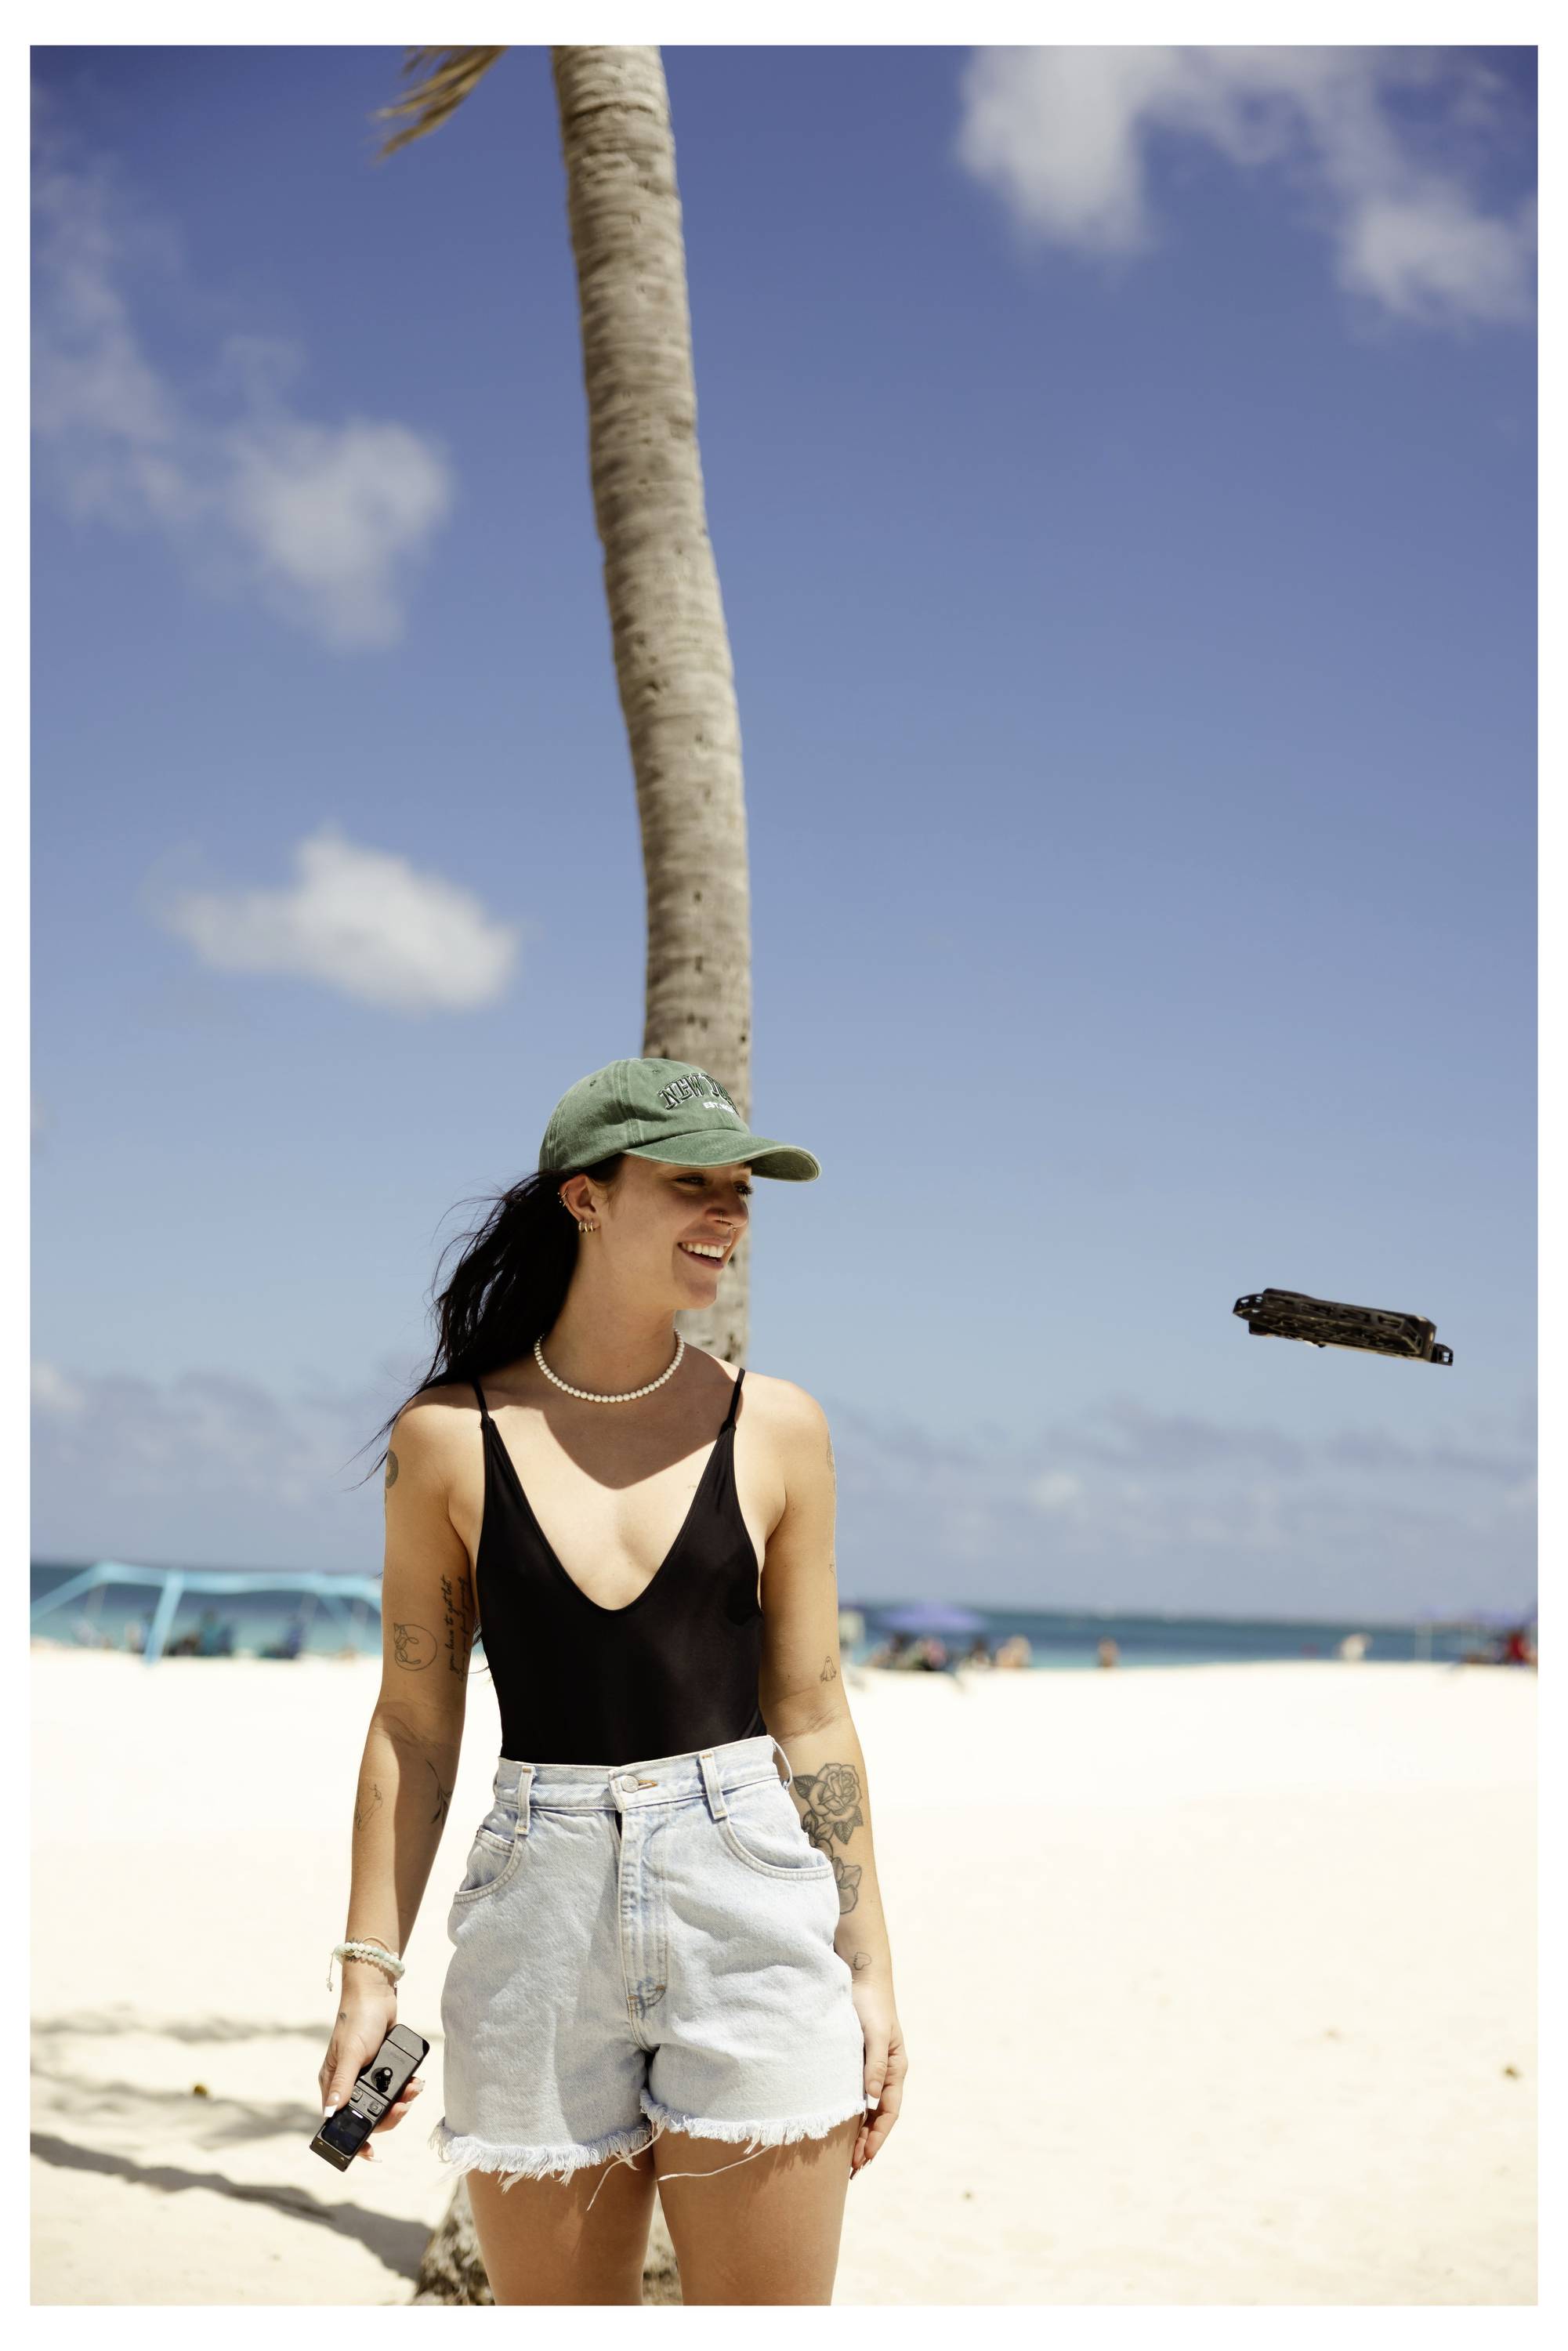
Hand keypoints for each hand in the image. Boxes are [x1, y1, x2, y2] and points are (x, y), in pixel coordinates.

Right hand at [318, 1982, 423, 2161]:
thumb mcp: (351, 2053)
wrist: (377, 1992)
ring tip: (414, 2089)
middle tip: (404, 2106)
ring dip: (401, 2101)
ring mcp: (366, 2076)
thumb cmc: (357, 2020)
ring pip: (384, 2104)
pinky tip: (415, 2082)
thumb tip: (330, 2116)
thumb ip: (343, 2084)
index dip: (354, 2140)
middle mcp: (348, 2084)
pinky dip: (406, 2088)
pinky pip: (395, 2088)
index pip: (339, 2123)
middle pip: (368, 2117)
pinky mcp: (382, 2068)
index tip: (372, 2153)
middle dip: (388, 2116)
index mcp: (332, 2085)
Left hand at [848, 1975, 905, 2175]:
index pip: (888, 2113)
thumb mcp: (874, 2033)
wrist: (859, 1975)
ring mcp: (871, 2070)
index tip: (863, 2158)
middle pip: (879, 2117)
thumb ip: (874, 2064)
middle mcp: (885, 2074)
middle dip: (867, 2144)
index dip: (877, 2138)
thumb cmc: (869, 2003)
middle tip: (851, 2170)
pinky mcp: (856, 2064)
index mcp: (896, 2069)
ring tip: (845, 2161)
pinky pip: (855, 2097)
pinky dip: (850, 2116)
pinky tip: (839, 2129)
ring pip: (867, 2111)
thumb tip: (871, 2099)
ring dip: (858, 2135)